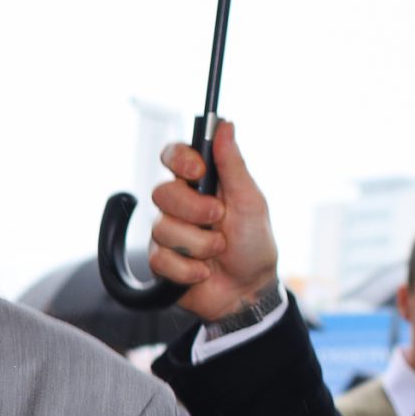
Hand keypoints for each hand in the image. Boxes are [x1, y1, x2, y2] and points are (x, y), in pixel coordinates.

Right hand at [144, 119, 279, 323]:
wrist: (247, 291)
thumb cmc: (254, 245)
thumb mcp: (250, 201)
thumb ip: (233, 164)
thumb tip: (225, 125)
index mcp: (201, 184)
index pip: (173, 156)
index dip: (179, 160)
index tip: (198, 173)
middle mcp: (180, 205)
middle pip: (162, 193)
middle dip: (193, 210)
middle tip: (218, 219)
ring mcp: (168, 233)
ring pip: (162, 229)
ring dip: (198, 245)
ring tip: (217, 252)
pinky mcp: (160, 261)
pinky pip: (161, 259)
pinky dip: (188, 269)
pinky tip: (203, 272)